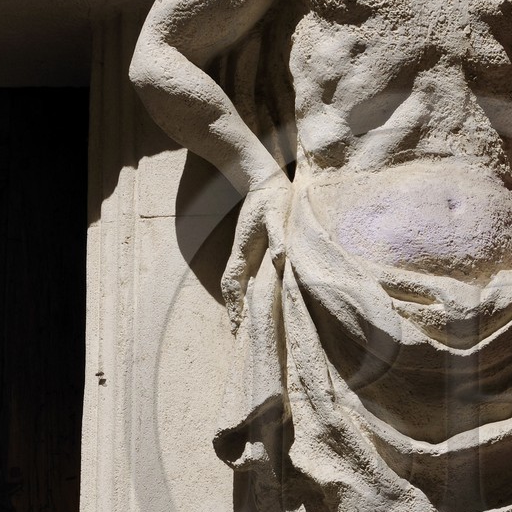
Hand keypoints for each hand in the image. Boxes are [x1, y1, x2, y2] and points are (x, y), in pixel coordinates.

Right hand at [220, 169, 290, 330]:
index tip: (236, 326)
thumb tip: (280, 259)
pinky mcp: (251, 247)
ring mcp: (244, 250)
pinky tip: (252, 296)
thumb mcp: (276, 215)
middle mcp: (240, 253)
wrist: (261, 177)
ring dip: (237, 301)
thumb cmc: (272, 196)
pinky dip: (243, 288)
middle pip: (230, 287)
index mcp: (244, 250)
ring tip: (241, 322)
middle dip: (232, 310)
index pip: (233, 284)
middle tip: (237, 334)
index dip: (234, 306)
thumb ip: (278, 237)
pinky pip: (243, 273)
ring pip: (235, 281)